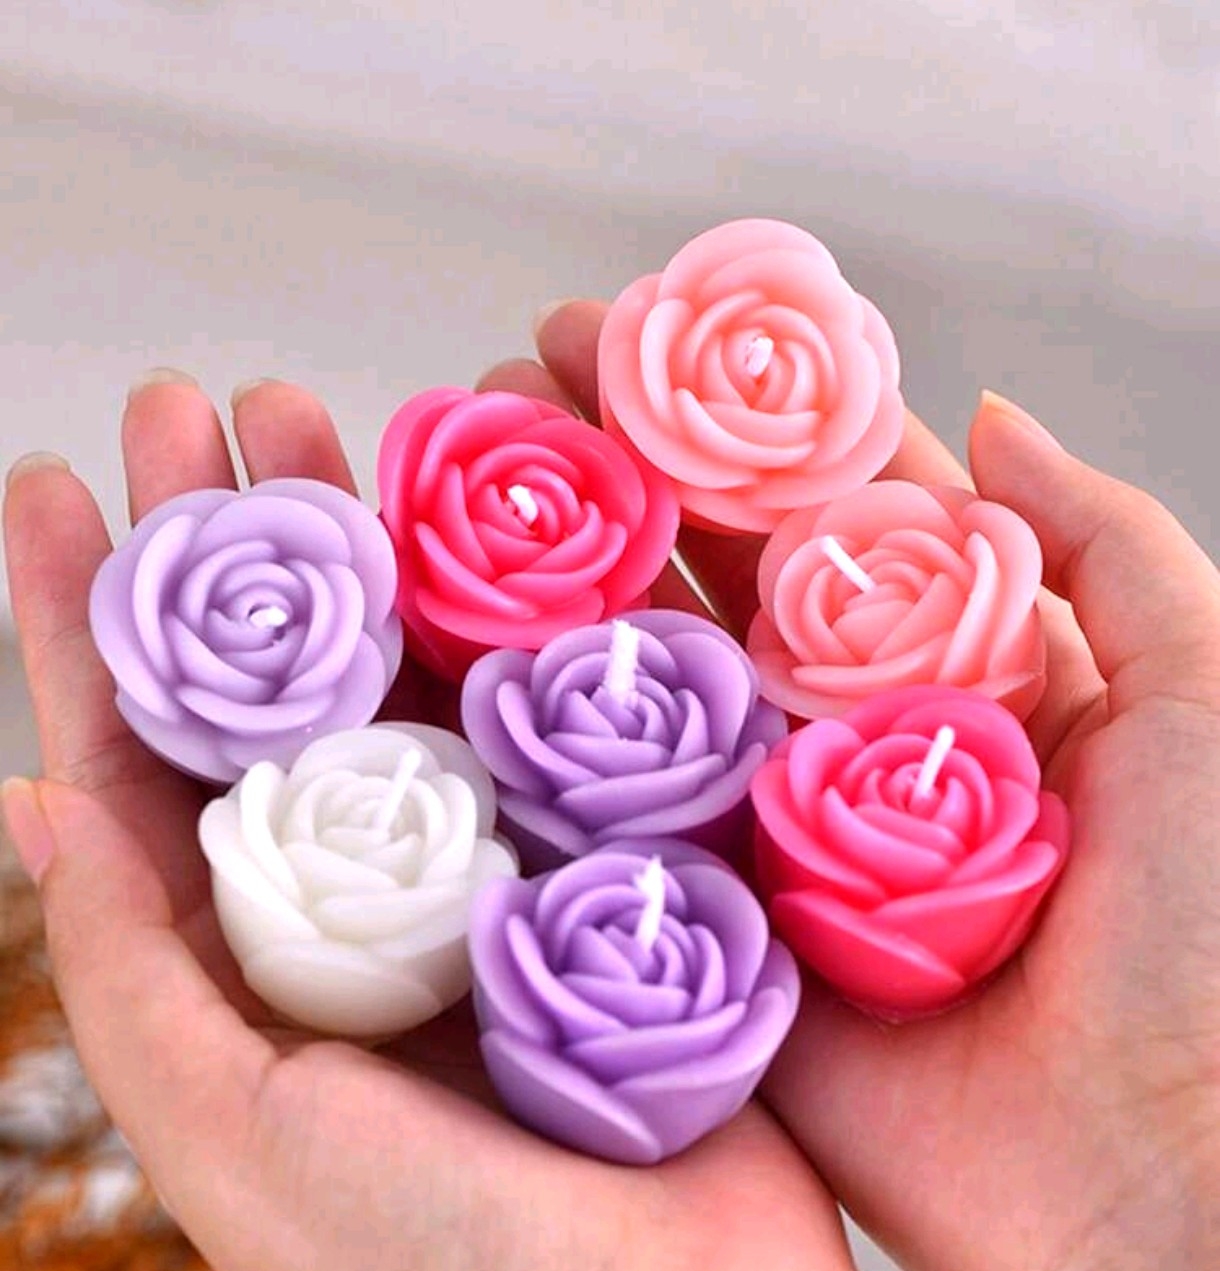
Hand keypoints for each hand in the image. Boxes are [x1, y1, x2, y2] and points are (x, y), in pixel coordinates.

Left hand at [1, 376, 853, 1270]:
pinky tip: (507, 515)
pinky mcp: (611, 838)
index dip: (90, 615)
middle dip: (234, 534)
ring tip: (338, 417)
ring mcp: (496, 842)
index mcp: (268, 934)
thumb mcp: (253, 1140)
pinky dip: (526, 603)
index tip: (57, 485)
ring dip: (373, 537)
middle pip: (285, 671)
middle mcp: (372, 869)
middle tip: (207, 405)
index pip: (148, 748)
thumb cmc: (453, 1267)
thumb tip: (37, 804)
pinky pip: (555, 698)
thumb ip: (144, 980)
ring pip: (414, 657)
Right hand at [487, 304, 1219, 1270]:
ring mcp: (772, 819)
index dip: (751, 417)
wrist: (1151, 1178)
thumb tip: (996, 412)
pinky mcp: (717, 912)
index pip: (836, 506)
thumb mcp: (1201, 698)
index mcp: (960, 665)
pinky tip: (477, 642)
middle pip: (721, 569)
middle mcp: (850, 729)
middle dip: (628, 466)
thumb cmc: (1214, 936)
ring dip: (571, 575)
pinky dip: (553, 733)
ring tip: (481, 473)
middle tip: (530, 372)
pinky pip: (623, 810)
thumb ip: (1109, 546)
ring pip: (656, 673)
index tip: (664, 334)